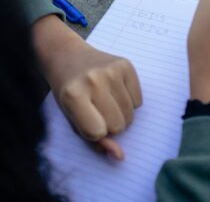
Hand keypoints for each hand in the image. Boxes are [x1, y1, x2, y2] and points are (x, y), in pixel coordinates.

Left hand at [33, 15, 141, 159]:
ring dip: (121, 114)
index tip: (86, 118)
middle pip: (118, 125)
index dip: (94, 131)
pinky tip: (116, 90)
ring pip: (130, 114)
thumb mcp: (72, 120)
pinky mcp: (126, 64)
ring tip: (106, 99)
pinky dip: (130, 101)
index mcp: (73, 96)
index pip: (98, 132)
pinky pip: (139, 100)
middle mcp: (94, 80)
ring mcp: (112, 70)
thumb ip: (94, 142)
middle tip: (97, 109)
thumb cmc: (69, 93)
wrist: (68, 56)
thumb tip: (120, 155)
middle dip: (110, 123)